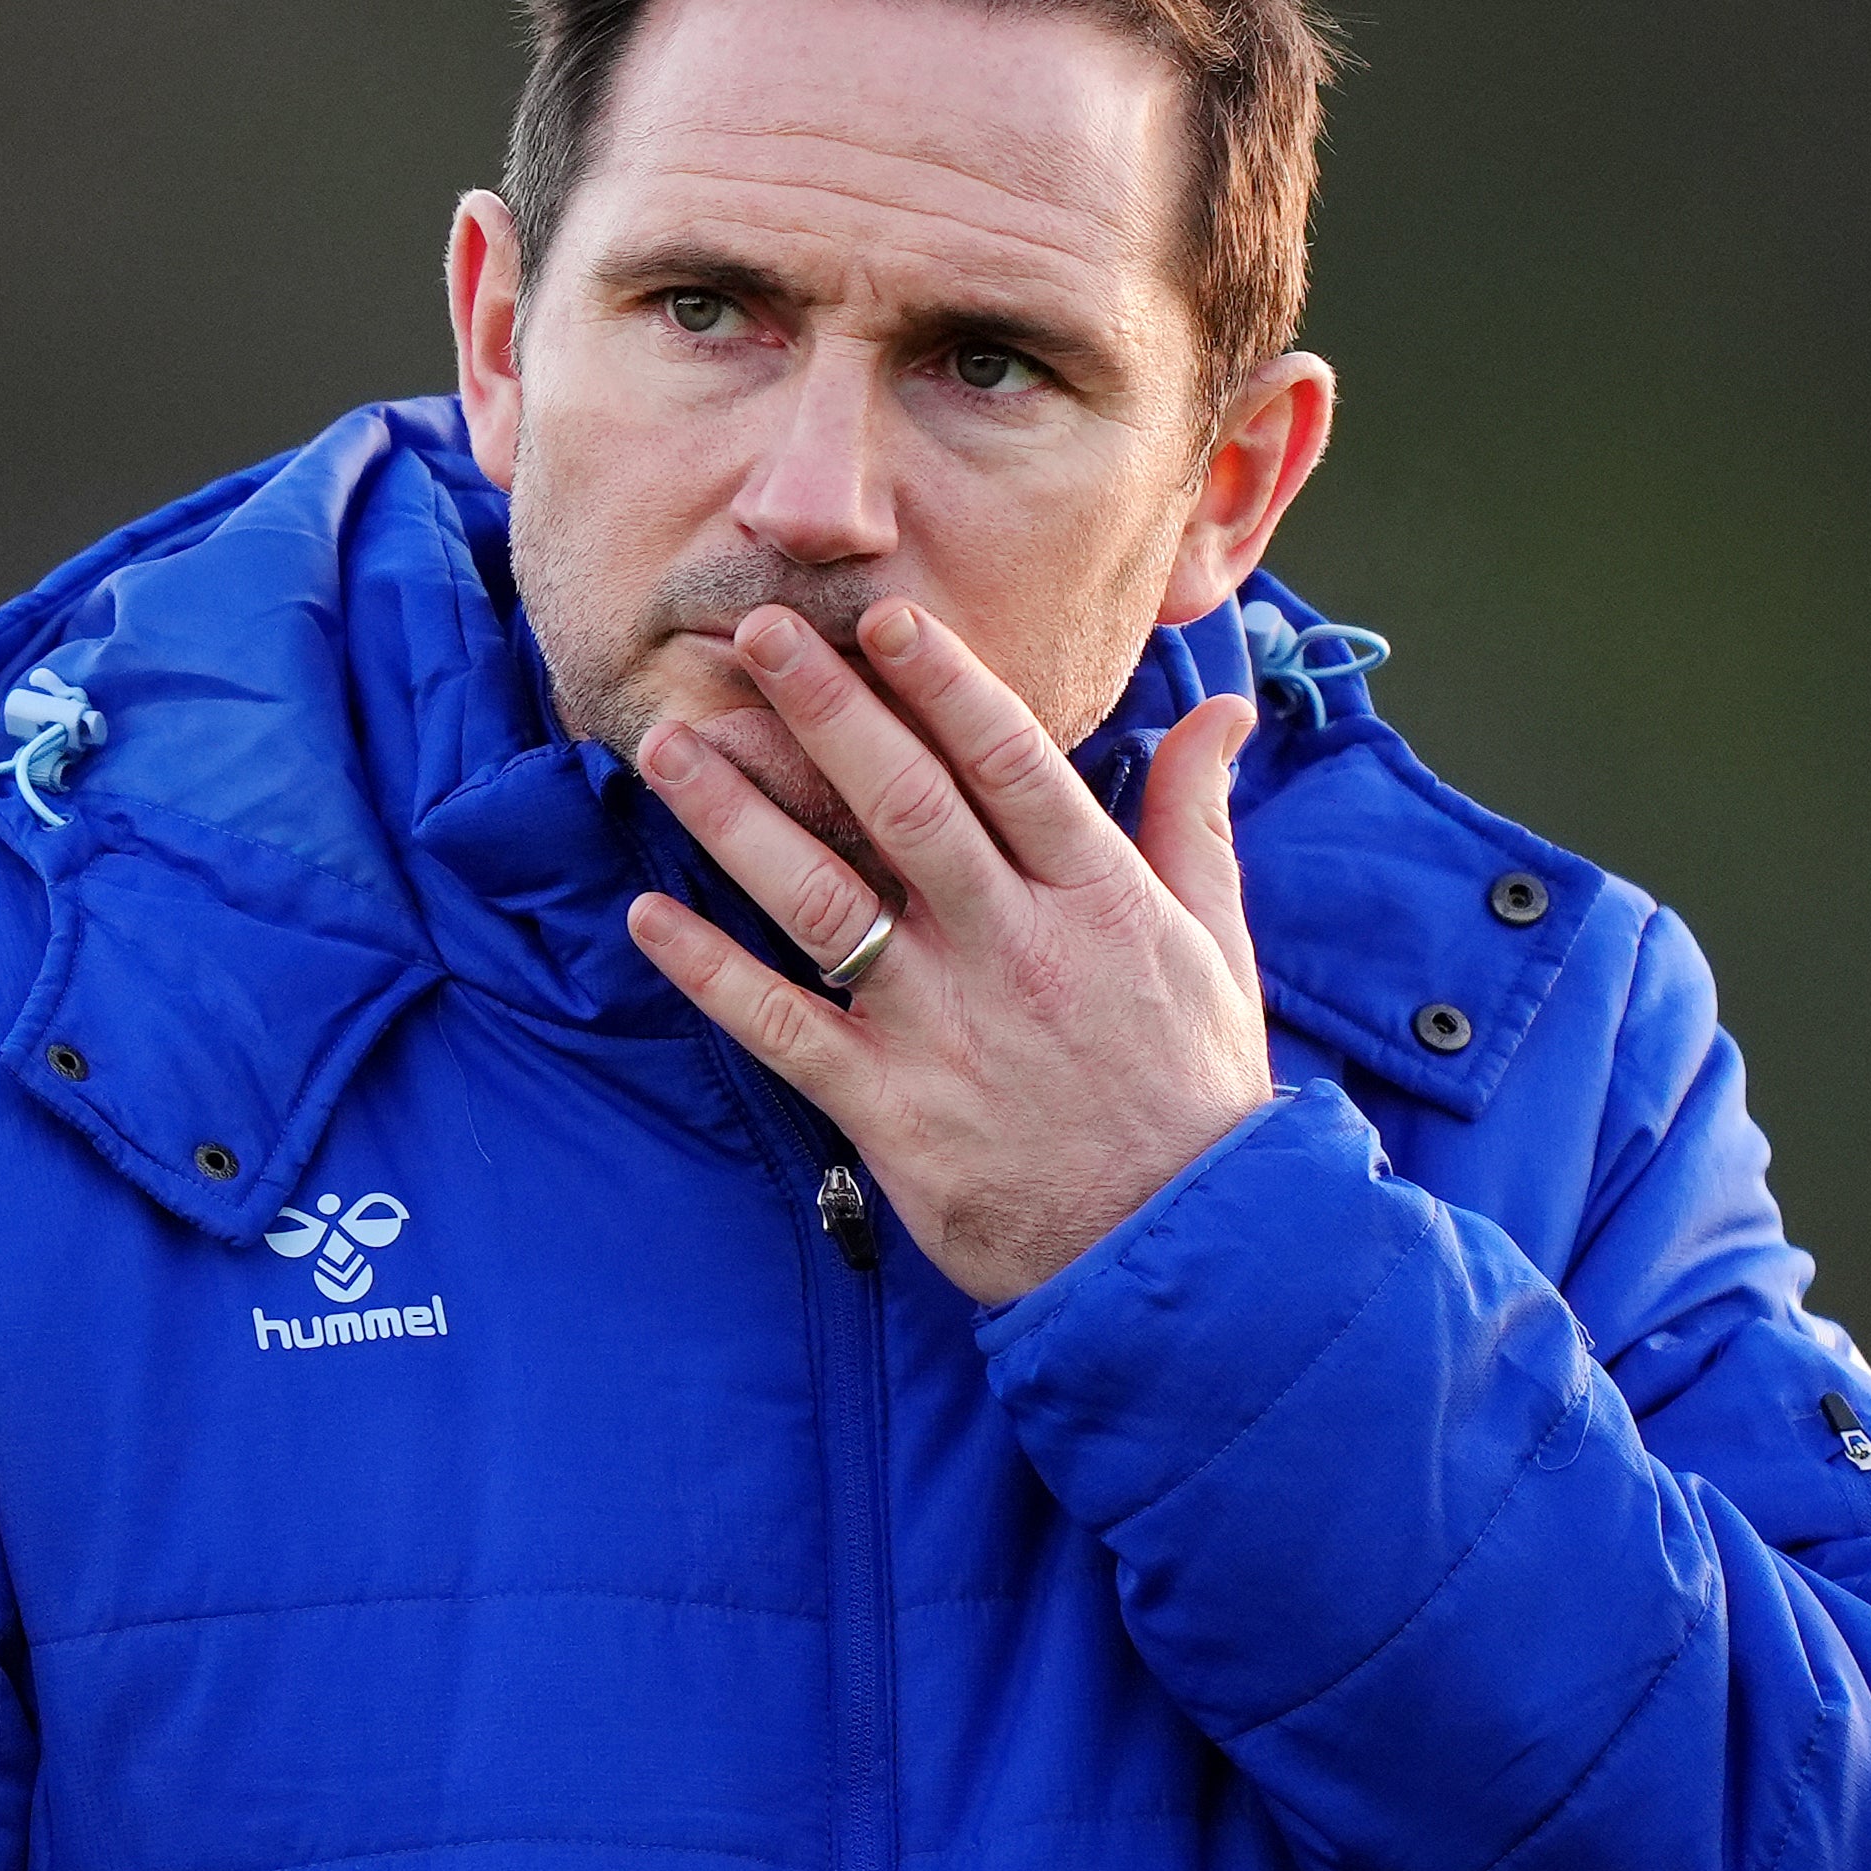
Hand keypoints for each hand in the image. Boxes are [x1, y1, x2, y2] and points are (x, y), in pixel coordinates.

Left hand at [624, 598, 1273, 1303]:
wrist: (1181, 1253)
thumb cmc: (1194, 1091)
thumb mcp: (1217, 943)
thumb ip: (1194, 818)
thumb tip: (1220, 709)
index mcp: (1096, 898)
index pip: (1012, 763)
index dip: (944, 683)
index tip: (883, 618)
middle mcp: (1014, 947)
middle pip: (904, 805)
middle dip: (826, 712)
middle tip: (759, 635)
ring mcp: (943, 1028)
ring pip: (825, 899)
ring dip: (739, 819)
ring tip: (671, 746)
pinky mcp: (889, 1109)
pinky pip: (783, 1026)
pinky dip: (711, 972)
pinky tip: (649, 916)